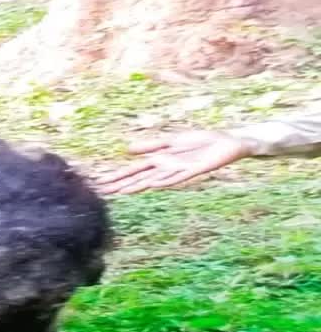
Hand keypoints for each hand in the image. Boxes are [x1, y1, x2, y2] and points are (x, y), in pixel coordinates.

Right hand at [95, 130, 252, 194]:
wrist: (229, 144)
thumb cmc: (203, 142)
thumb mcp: (173, 140)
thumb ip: (152, 145)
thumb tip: (128, 150)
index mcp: (160, 160)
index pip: (134, 170)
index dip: (118, 175)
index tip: (101, 182)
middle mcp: (166, 168)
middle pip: (139, 177)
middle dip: (121, 183)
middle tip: (103, 191)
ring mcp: (179, 171)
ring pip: (153, 180)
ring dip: (138, 186)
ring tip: (121, 190)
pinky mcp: (194, 169)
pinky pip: (176, 176)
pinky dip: (164, 179)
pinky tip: (152, 183)